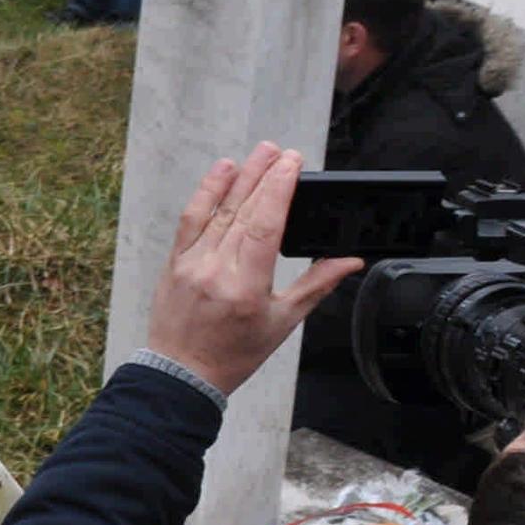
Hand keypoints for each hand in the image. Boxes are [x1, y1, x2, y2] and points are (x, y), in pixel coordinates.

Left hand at [144, 145, 358, 394]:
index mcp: (246, 287)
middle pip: (242, 211)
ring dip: (238, 177)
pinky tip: (222, 171)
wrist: (183, 372)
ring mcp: (191, 263)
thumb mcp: (283, 322)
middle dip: (264, 176)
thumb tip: (350, 261)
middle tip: (282, 152)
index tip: (292, 164)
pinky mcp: (175, 260)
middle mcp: (215, 270)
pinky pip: (190, 219)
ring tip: (259, 153)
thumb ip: (316, 286)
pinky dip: (206, 193)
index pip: (264, 226)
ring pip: (217, 210)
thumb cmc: (234, 353)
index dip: (279, 189)